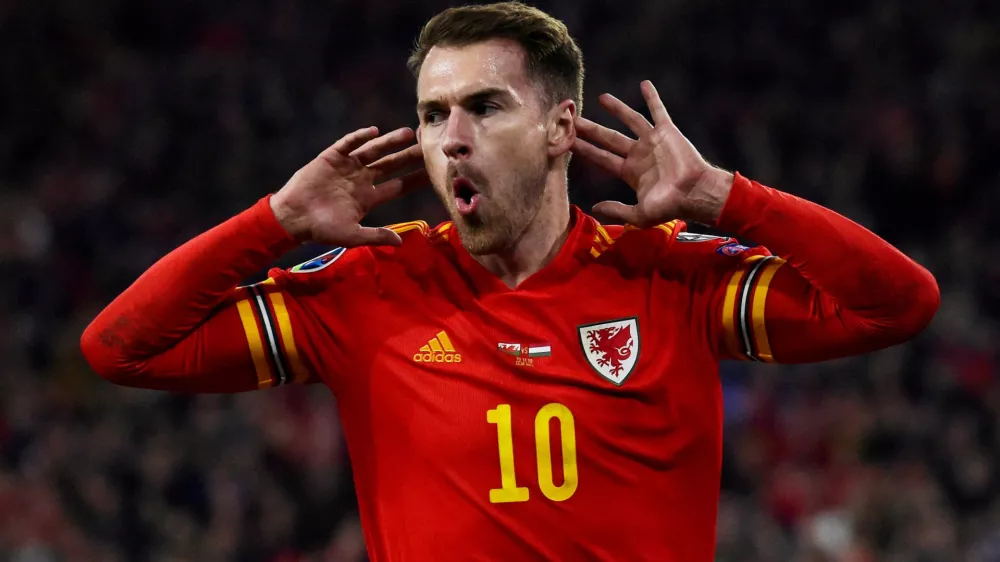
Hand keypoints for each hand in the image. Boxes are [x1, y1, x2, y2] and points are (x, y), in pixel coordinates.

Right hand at [270, 126, 427, 245]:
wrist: (293, 218)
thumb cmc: (321, 229)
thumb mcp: (352, 235)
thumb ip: (377, 236)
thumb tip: (401, 242)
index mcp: (368, 197)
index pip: (398, 186)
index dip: (415, 179)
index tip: (433, 172)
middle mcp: (361, 179)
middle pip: (390, 164)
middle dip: (408, 156)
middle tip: (428, 145)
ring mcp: (347, 167)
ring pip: (373, 151)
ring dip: (390, 142)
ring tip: (408, 133)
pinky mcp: (330, 158)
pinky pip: (347, 145)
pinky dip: (359, 138)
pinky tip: (373, 132)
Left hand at [572, 80, 732, 226]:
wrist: (695, 192)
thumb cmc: (670, 206)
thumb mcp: (640, 214)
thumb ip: (617, 210)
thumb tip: (594, 207)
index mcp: (630, 172)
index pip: (601, 157)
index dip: (585, 149)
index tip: (568, 141)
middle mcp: (638, 154)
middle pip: (609, 138)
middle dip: (591, 129)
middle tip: (574, 119)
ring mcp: (652, 142)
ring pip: (630, 120)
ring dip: (617, 109)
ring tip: (602, 97)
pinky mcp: (668, 132)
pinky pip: (658, 111)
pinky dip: (652, 98)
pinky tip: (644, 84)